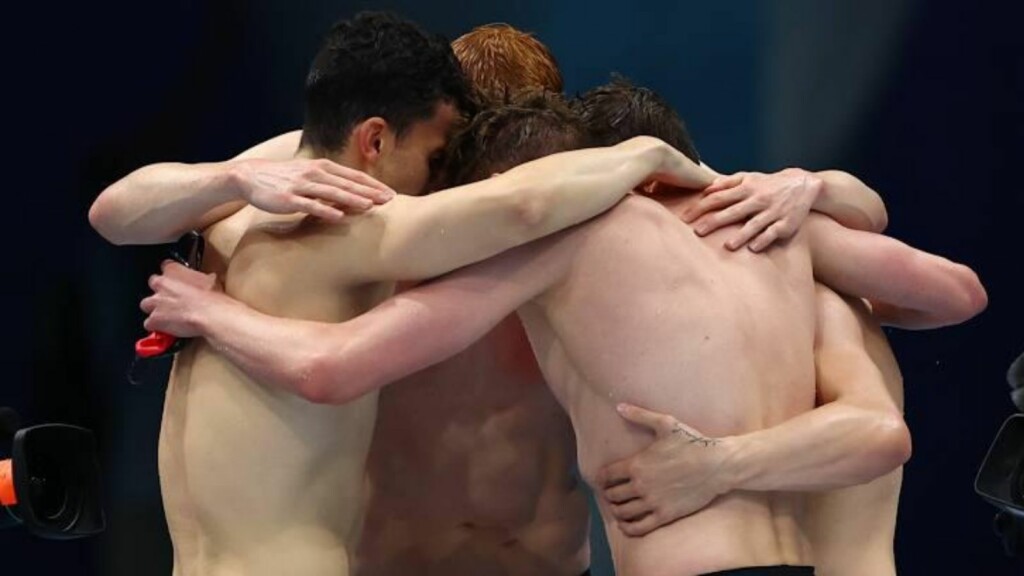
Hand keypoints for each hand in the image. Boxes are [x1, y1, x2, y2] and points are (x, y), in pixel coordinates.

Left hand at [140, 261, 228, 337]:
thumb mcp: (212, 280)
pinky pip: (149, 323)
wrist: (210, 315)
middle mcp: (161, 284)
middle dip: (160, 291)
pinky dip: (156, 326)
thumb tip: (209, 279)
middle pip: (153, 284)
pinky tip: (167, 328)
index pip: (166, 266)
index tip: (177, 280)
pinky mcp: (154, 319)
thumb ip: (203, 278)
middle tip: (172, 298)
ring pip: (146, 304)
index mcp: (173, 270)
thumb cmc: (212, 298)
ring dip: (155, 309)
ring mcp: (155, 302)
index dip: (172, 275)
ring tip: (167, 315)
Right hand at [233, 158, 394, 221]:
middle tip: (390, 201)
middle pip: (347, 183)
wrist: (251, 177)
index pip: (354, 176)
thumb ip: (330, 182)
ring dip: (352, 199)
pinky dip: (325, 210)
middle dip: (370, 191)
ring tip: (370, 206)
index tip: (392, 194)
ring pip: (332, 192)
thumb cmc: (285, 179)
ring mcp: (301, 185)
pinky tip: (339, 217)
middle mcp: (314, 173)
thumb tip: (353, 194)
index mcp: (322, 167)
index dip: (374, 184)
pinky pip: (310, 205)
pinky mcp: (289, 199)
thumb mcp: (310, 175)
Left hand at [595, 404, 734, 536]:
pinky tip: (627, 524)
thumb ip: (639, 415)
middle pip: (612, 495)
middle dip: (608, 494)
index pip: (606, 476)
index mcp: (637, 464)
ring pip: (622, 513)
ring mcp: (653, 502)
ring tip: (618, 507)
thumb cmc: (692, 442)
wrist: (717, 465)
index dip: (601, 478)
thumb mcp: (665, 423)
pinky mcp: (665, 515)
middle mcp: (641, 485)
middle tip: (611, 493)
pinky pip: (639, 527)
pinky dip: (628, 528)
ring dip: (616, 511)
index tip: (603, 480)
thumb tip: (619, 405)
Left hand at [682, 169, 821, 251]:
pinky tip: (754, 248)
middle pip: (732, 211)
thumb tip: (706, 188)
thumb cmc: (769, 183)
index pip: (719, 197)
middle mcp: (758, 200)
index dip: (701, 206)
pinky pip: (774, 233)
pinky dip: (764, 240)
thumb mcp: (749, 177)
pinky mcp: (786, 223)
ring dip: (741, 235)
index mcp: (746, 188)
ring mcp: (772, 212)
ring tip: (728, 246)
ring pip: (754, 224)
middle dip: (714, 221)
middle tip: (697, 231)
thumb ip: (727, 182)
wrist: (804, 184)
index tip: (686, 216)